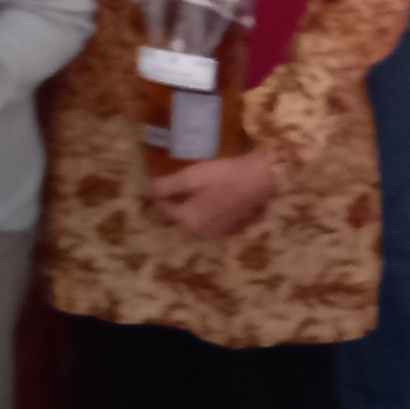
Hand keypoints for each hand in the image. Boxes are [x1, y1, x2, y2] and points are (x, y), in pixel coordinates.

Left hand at [147, 150, 278, 238]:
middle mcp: (204, 232)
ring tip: (192, 187)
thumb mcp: (191, 177)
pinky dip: (211, 208)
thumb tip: (147, 189)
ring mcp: (222, 231)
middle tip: (172, 182)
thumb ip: (167, 186)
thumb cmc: (223, 176)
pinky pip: (216, 218)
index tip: (153, 180)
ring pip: (200, 218)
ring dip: (193, 205)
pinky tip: (214, 194)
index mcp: (189, 221)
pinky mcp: (238, 225)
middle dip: (175, 201)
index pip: (165, 208)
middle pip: (182, 215)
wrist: (262, 178)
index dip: (157, 194)